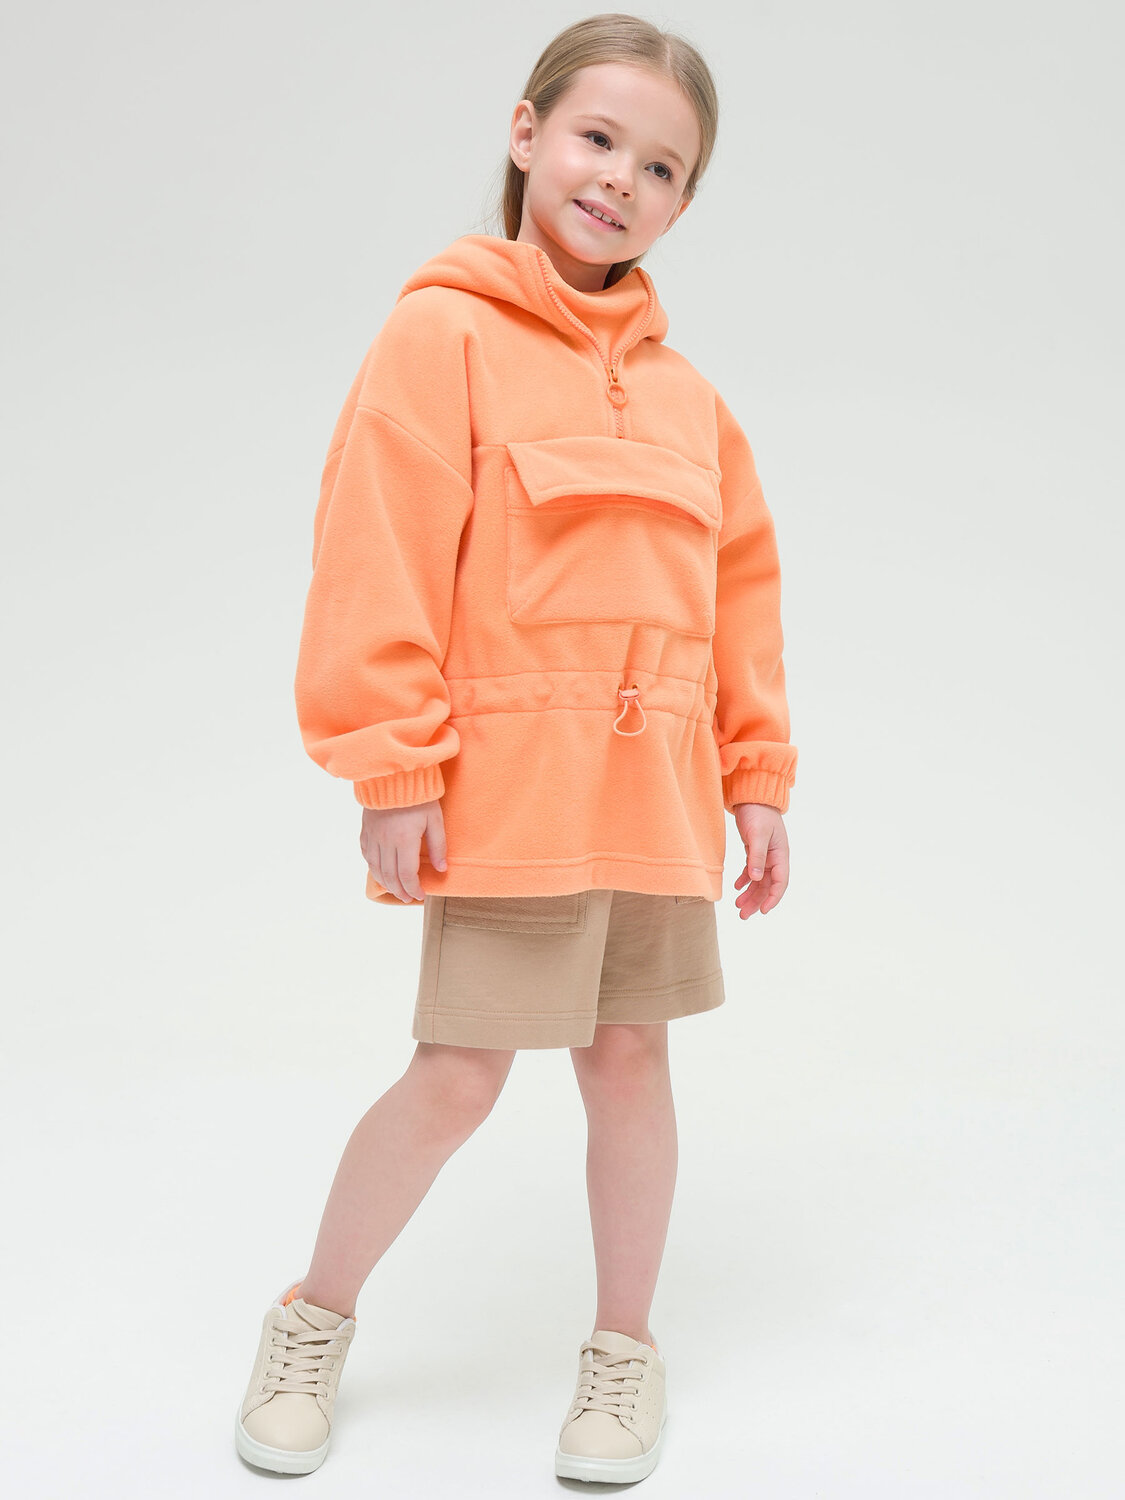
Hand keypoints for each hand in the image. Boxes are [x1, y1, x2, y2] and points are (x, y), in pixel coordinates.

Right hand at [359, 799, 447, 903]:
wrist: (393, 775)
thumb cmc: (419, 796)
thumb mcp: (435, 819)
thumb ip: (438, 846)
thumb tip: (441, 869)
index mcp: (405, 840)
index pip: (407, 875)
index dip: (414, 889)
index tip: (421, 895)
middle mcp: (386, 842)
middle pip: (391, 876)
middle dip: (400, 891)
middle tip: (409, 898)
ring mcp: (373, 836)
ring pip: (376, 868)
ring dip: (386, 883)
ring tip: (396, 890)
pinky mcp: (365, 830)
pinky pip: (366, 855)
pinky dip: (373, 867)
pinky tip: (380, 872)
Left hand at [731, 802, 788, 917]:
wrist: (753, 796)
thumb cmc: (758, 812)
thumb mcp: (757, 834)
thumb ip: (757, 857)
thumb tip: (756, 879)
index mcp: (780, 855)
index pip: (780, 882)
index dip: (772, 898)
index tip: (762, 911)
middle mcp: (775, 858)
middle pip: (768, 886)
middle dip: (756, 901)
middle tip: (743, 915)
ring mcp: (766, 855)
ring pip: (759, 881)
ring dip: (749, 894)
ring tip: (738, 906)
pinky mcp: (754, 851)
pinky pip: (751, 871)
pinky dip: (745, 880)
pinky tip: (736, 888)